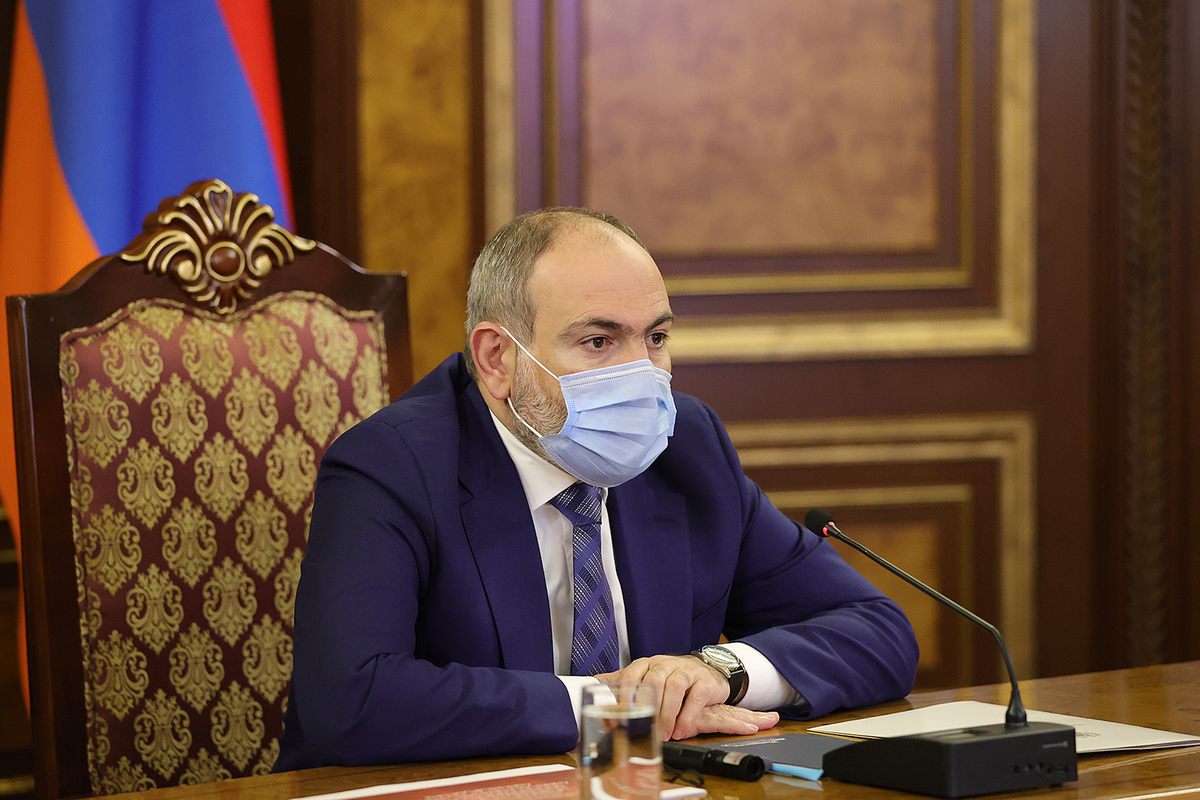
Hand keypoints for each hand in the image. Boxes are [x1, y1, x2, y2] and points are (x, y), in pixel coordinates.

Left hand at [595, 655, 779, 739]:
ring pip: (675, 686)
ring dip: (668, 713)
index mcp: (647, 664)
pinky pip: (696, 697)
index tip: (620, 718)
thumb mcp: (646, 678)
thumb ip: (622, 681)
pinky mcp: (704, 681)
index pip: (631, 674)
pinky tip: (681, 730)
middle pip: (654, 680)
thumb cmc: (672, 678)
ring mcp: (686, 671)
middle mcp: (665, 664)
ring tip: (666, 734)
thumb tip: (593, 682)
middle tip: (647, 730)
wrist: (707, 672)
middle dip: (649, 708)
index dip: (624, 696)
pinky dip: (687, 716)